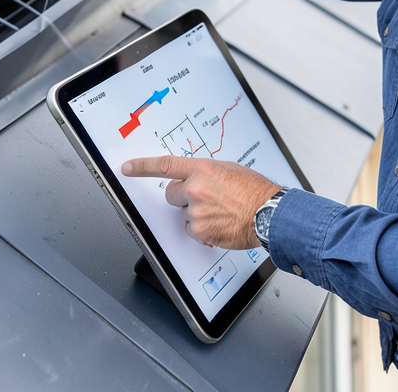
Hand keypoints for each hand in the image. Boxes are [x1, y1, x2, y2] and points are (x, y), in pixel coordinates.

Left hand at [122, 155, 280, 248]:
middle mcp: (196, 189)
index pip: (165, 165)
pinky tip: (220, 223)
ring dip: (196, 214)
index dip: (142, 167)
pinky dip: (203, 230)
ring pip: (183, 213)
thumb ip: (205, 172)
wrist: (269, 214)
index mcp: (202, 169)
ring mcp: (197, 211)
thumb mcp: (228, 170)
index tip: (128, 167)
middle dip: (181, 197)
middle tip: (202, 198)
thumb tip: (193, 177)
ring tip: (220, 211)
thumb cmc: (255, 191)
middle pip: (170, 194)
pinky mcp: (201, 231)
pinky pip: (192, 230)